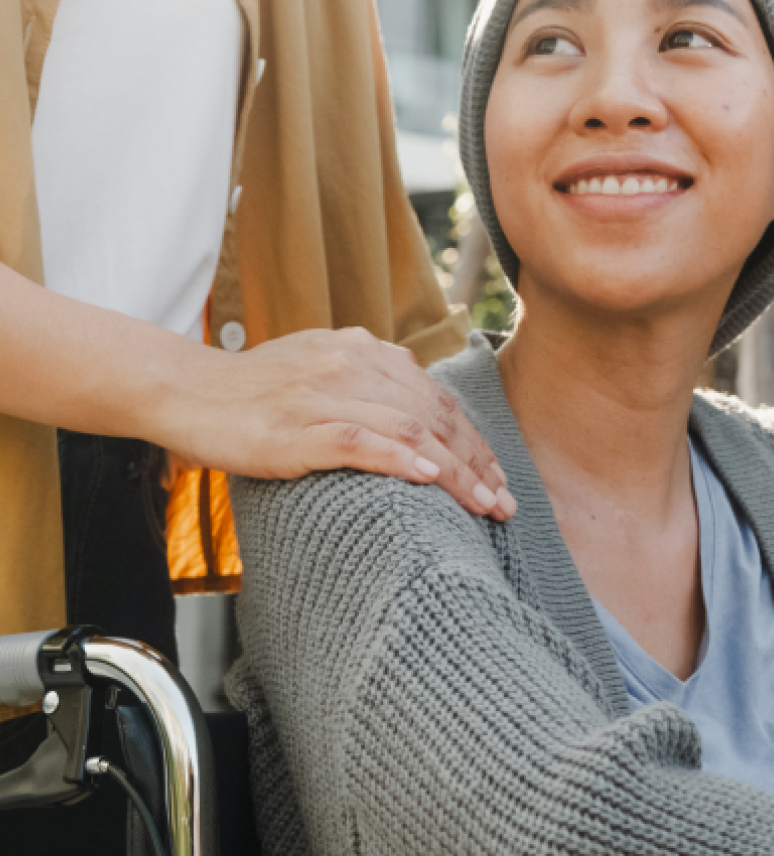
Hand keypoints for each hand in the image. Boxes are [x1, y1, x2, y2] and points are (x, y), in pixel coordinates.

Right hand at [159, 328, 515, 520]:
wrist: (188, 390)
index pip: (435, 399)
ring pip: (410, 430)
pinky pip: (361, 441)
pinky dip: (400, 458)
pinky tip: (428, 477)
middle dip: (475, 462)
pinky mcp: (300, 426)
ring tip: (482, 503)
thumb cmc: (254, 389)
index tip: (496, 474)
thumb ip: (367, 379)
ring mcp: (327, 394)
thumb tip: (411, 405)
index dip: (472, 439)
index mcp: (363, 351)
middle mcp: (353, 364)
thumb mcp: (319, 366)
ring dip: (453, 470)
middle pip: (433, 416)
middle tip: (503, 501)